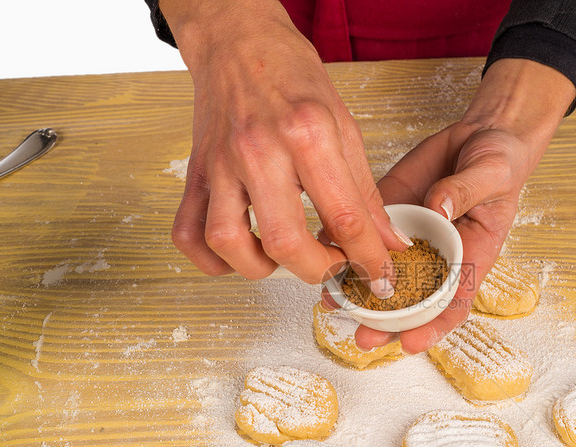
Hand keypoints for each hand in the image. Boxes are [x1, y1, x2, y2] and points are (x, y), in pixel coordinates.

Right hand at [161, 0, 405, 293]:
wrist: (238, 41)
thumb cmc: (291, 76)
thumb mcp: (345, 126)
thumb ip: (366, 192)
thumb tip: (386, 241)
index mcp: (307, 134)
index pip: (344, 217)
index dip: (368, 258)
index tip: (378, 275)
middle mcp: (259, 150)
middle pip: (285, 242)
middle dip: (318, 271)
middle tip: (334, 268)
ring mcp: (220, 164)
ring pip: (229, 243)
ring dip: (262, 269)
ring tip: (285, 261)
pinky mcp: (195, 173)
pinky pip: (188, 234)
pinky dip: (211, 259)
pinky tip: (241, 253)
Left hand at [328, 59, 575, 352]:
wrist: (480, 134)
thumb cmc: (499, 161)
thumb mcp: (492, 174)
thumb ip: (464, 191)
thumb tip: (436, 209)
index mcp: (470, 255)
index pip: (453, 302)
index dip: (433, 327)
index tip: (409, 342)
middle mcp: (436, 254)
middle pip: (410, 299)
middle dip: (385, 322)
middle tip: (362, 336)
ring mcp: (410, 235)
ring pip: (381, 270)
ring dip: (356, 290)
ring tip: (331, 301)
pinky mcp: (391, 210)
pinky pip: (365, 231)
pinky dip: (344, 243)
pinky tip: (324, 248)